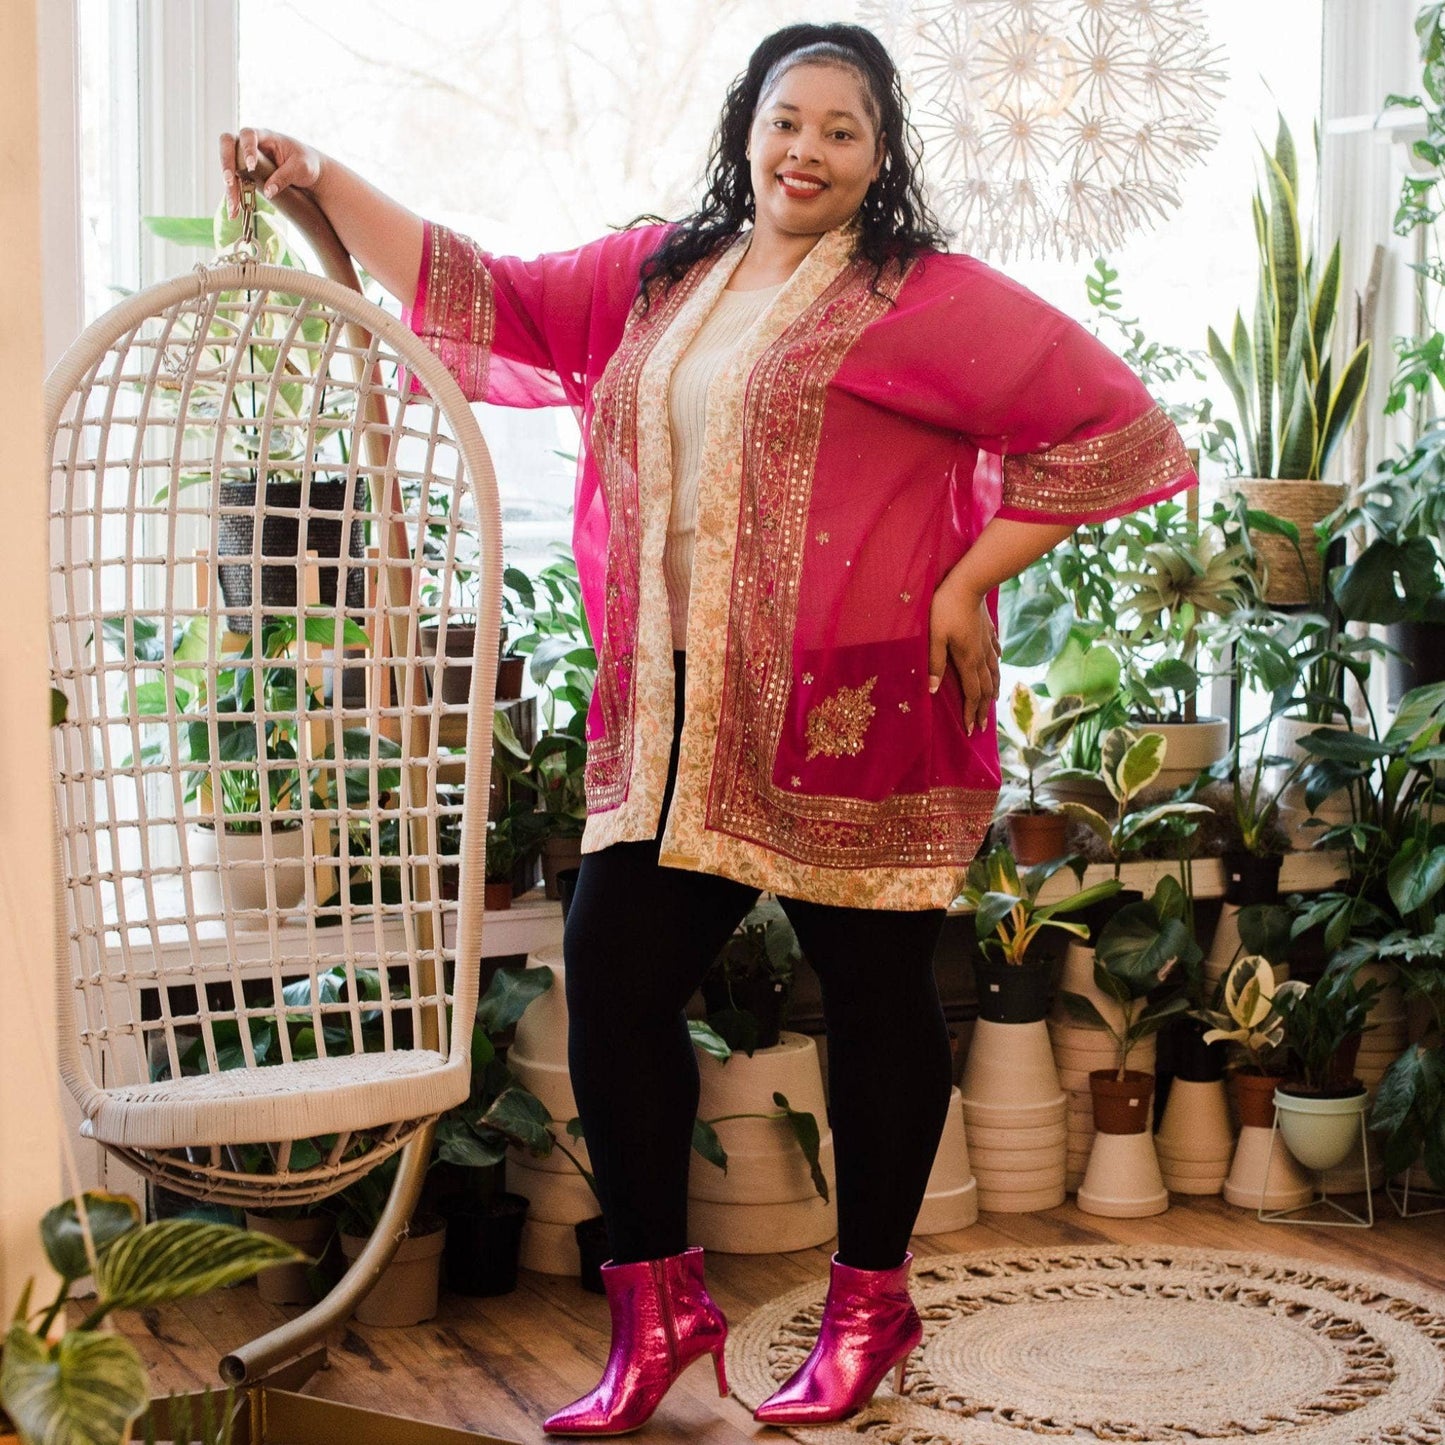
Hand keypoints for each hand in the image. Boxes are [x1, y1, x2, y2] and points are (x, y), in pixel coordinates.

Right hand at [218, 128, 322, 217]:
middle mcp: (252, 145)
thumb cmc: (307, 163)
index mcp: (266, 136)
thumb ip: (285, 176)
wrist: (310, 174)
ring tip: (233, 205)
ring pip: (229, 166)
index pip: (248, 134)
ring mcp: (247, 159)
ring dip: (229, 186)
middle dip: (226, 162)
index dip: (246, 148)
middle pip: (228, 144)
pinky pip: (235, 182)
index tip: (251, 166)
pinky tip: (234, 211)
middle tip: (230, 181)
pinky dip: (234, 196)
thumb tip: (268, 192)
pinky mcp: (247, 174)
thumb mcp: (301, 168)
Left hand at [928, 580, 999, 736]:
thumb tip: (932, 690)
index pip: (972, 694)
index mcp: (968, 660)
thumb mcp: (934, 637)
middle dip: (983, 709)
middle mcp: (981, 656)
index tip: (971, 730)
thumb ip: (934, 663)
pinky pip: (995, 654)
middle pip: (986, 688)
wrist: (968, 584)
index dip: (971, 713)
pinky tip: (997, 665)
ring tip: (993, 701)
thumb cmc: (945, 608)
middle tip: (982, 726)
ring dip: (993, 690)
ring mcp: (987, 644)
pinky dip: (996, 665)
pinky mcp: (988, 632)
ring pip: (994, 673)